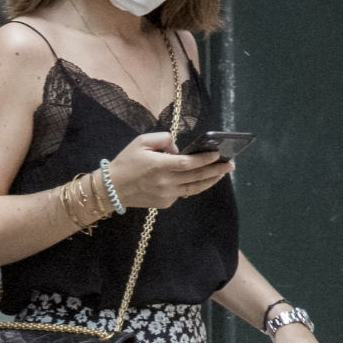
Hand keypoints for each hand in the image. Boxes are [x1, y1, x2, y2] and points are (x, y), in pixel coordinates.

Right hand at [107, 132, 232, 209]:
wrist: (111, 189)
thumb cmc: (126, 162)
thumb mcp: (141, 141)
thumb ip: (164, 139)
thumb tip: (179, 149)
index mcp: (159, 166)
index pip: (189, 163)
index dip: (205, 159)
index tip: (218, 154)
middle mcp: (165, 182)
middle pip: (197, 177)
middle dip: (216, 170)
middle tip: (231, 165)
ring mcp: (166, 195)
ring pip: (194, 188)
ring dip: (210, 181)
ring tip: (223, 174)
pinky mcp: (164, 203)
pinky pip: (182, 193)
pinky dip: (192, 186)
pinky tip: (200, 180)